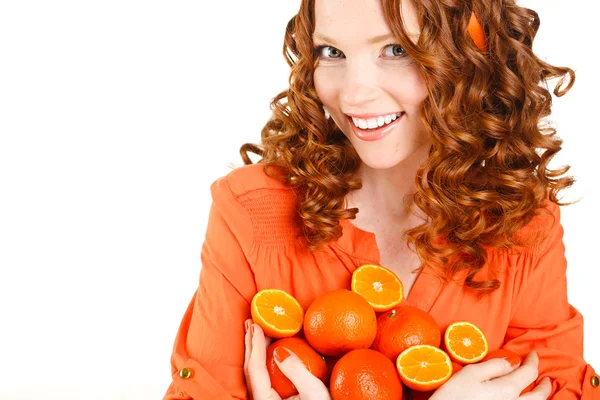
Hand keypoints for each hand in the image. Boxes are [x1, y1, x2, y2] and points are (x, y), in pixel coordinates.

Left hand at [243, 319, 330, 399]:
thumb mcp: (314, 393)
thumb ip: (296, 371)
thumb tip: (279, 350)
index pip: (256, 369)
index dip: (256, 346)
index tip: (257, 326)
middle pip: (250, 371)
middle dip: (250, 345)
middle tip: (250, 322)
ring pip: (254, 374)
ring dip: (253, 351)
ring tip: (254, 332)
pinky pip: (262, 378)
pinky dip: (261, 360)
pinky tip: (266, 351)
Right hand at [430, 351, 551, 399]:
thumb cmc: (454, 397)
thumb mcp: (470, 374)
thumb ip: (494, 366)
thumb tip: (512, 362)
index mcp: (507, 389)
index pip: (528, 373)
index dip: (533, 361)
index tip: (533, 353)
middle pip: (539, 396)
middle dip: (545, 385)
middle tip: (546, 378)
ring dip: (541, 398)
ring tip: (540, 393)